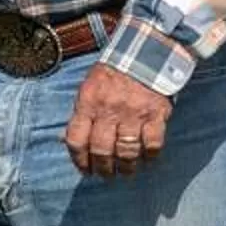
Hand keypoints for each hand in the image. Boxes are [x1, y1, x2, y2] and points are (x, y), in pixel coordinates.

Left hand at [65, 63, 172, 177]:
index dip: (79, 160)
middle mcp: (109, 109)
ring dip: (126, 167)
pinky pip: (152, 144)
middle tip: (106, 174)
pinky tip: (147, 159)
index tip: (85, 170)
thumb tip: (69, 141)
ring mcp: (133, 113)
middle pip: (101, 150)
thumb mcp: (90, 87)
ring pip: (126, 152)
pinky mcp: (156, 114)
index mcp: (88, 102)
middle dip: (103, 168)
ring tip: (126, 172)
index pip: (76, 140)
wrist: (146, 52)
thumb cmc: (114, 73)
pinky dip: (150, 156)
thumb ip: (83, 113)